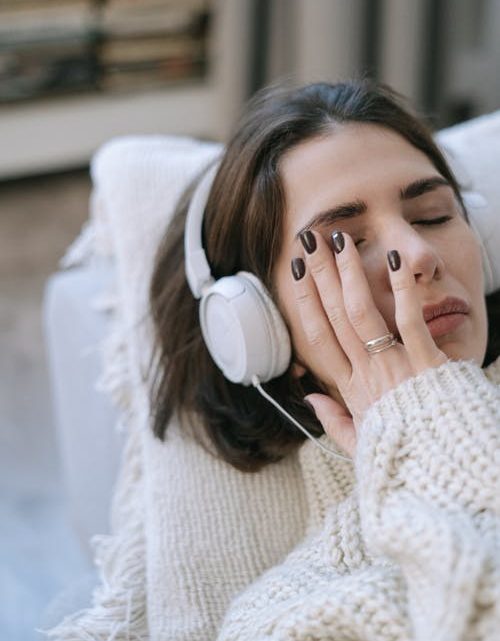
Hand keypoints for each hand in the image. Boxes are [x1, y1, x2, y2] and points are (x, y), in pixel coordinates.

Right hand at [292, 230, 447, 457]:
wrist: (442, 470)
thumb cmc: (402, 455)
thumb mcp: (359, 445)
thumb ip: (332, 421)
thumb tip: (309, 398)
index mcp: (350, 391)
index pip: (317, 338)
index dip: (303, 302)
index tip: (295, 274)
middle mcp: (365, 374)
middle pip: (334, 316)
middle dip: (318, 275)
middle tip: (309, 241)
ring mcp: (394, 366)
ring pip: (361, 312)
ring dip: (348, 273)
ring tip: (339, 240)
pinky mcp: (425, 362)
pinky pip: (408, 320)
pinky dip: (400, 289)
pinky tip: (392, 260)